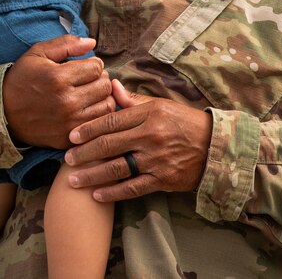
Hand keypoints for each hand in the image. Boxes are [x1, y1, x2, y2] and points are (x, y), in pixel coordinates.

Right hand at [3, 35, 114, 148]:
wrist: (3, 112)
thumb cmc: (22, 79)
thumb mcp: (38, 53)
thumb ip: (66, 44)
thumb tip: (92, 43)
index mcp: (58, 77)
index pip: (97, 67)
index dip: (94, 63)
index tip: (85, 66)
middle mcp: (66, 101)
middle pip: (104, 86)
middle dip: (100, 79)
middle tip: (89, 79)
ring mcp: (69, 122)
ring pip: (107, 105)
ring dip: (102, 97)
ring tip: (90, 93)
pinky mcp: (69, 137)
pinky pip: (98, 124)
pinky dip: (98, 115)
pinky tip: (87, 108)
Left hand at [63, 79, 211, 201]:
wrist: (215, 147)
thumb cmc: (184, 122)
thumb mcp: (161, 105)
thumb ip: (133, 100)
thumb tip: (110, 85)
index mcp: (149, 115)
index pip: (112, 120)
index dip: (88, 128)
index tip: (71, 136)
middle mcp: (151, 136)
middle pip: (110, 145)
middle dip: (85, 153)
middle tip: (66, 159)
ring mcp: (156, 160)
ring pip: (118, 168)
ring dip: (93, 175)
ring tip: (73, 180)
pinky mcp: (162, 179)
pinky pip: (133, 188)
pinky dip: (113, 192)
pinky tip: (97, 195)